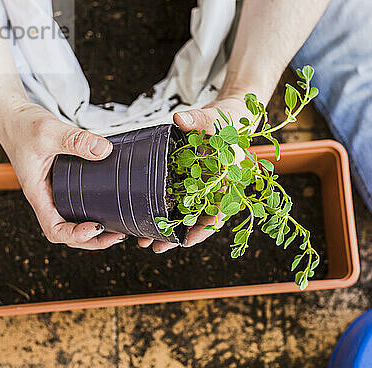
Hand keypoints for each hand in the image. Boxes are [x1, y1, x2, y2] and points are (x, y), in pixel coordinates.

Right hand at [0, 102, 124, 248]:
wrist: (12, 114)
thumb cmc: (22, 124)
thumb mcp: (49, 131)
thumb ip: (75, 140)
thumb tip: (103, 150)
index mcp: (38, 193)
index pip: (54, 229)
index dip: (75, 235)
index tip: (96, 227)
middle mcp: (47, 197)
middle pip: (67, 232)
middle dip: (93, 240)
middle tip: (118, 235)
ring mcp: (55, 191)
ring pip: (74, 220)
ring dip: (96, 230)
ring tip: (119, 227)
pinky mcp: (63, 182)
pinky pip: (79, 204)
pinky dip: (95, 210)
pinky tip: (112, 206)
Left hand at [138, 97, 252, 252]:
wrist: (226, 116)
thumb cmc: (227, 120)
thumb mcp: (216, 119)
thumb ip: (199, 119)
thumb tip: (180, 119)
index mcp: (226, 181)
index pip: (219, 212)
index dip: (203, 229)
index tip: (186, 242)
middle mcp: (213, 189)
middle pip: (196, 220)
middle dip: (177, 236)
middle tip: (156, 248)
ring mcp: (199, 187)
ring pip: (184, 214)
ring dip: (166, 228)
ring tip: (145, 241)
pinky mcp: (187, 180)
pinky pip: (174, 199)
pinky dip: (162, 210)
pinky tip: (144, 219)